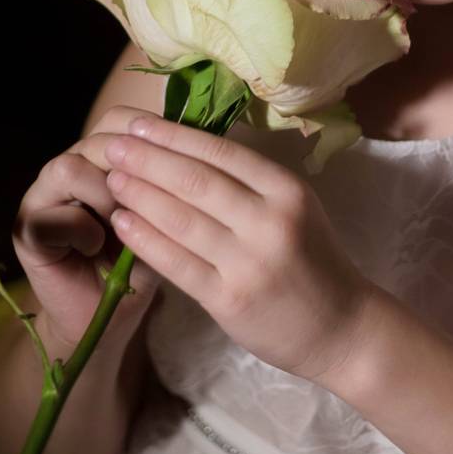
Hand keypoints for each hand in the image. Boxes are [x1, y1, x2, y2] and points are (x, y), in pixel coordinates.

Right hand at [13, 105, 165, 355]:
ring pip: (70, 167)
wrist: (110, 314)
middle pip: (98, 139)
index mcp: (103, 154)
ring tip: (121, 223)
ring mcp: (43, 193)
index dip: (151, 139)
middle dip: (130, 168)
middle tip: (149, 200)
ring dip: (104, 196)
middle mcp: (70, 164)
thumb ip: (170, 180)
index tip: (177, 170)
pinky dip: (82, 230)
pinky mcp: (27, 228)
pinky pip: (53, 214)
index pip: (122, 120)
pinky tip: (97, 247)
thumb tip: (202, 143)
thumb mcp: (165, 214)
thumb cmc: (144, 260)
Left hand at [101, 112, 376, 386]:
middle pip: (196, 181)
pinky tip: (123, 223)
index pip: (221, 152)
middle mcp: (269, 221)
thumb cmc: (312, 261)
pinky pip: (178, 263)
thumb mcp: (295, 208)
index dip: (174, 136)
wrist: (342, 328)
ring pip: (182, 219)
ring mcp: (249, 262)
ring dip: (140, 195)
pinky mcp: (230, 300)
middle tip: (111, 145)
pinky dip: (146, 240)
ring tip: (110, 178)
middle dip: (147, 159)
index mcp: (287, 189)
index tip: (138, 125)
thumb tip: (189, 148)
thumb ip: (250, 183)